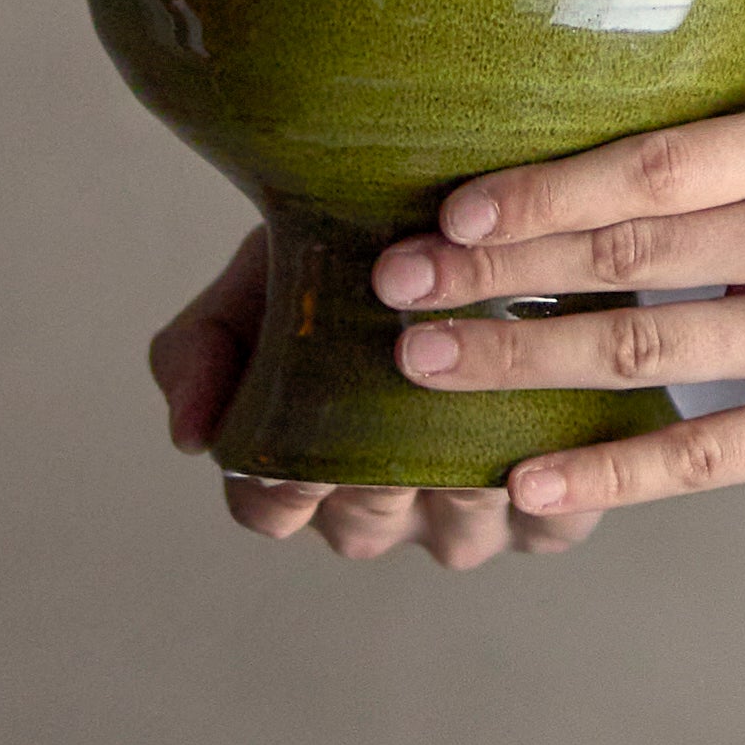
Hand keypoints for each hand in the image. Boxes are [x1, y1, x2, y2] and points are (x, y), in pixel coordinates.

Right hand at [147, 225, 604, 567]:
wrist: (464, 214)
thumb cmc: (348, 252)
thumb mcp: (258, 279)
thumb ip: (203, 346)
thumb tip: (189, 435)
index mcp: (304, 468)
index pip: (269, 508)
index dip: (275, 493)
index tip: (285, 459)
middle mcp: (385, 506)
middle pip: (364, 525)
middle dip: (371, 483)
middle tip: (384, 438)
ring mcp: (467, 514)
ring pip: (457, 530)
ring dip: (460, 485)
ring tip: (467, 426)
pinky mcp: (555, 505)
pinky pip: (551, 529)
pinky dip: (551, 496)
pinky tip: (547, 446)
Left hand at [370, 94, 744, 519]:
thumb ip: (742, 152)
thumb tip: (587, 162)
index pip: (654, 161)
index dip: (545, 187)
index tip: (452, 207)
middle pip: (630, 246)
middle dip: (499, 267)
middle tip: (398, 283)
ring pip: (648, 346)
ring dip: (525, 357)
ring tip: (430, 367)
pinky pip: (706, 452)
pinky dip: (610, 466)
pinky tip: (529, 476)